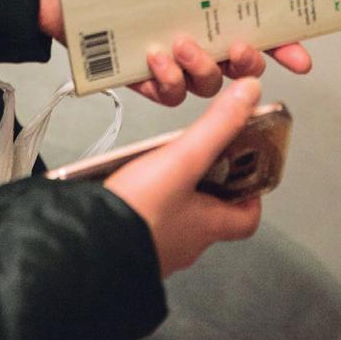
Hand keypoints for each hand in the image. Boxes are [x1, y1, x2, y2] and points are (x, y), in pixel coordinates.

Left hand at [38, 0, 312, 101]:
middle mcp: (178, 12)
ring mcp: (155, 39)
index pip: (248, 9)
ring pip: (201, 80)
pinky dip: (165, 85)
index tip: (301, 47)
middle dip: (249, 59)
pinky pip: (158, 91)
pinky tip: (157, 61)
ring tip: (179, 44)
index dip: (280, 33)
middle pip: (235, 55)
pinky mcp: (126, 61)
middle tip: (239, 44)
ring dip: (203, 70)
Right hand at [104, 78, 263, 276]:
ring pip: (177, 213)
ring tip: (159, 160)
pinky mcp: (130, 240)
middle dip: (206, 180)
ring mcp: (157, 243)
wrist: (89, 245)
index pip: (247, 217)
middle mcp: (187, 241)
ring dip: (173, 187)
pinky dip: (143, 198)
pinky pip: (145, 217)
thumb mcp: (183, 159)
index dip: (251, 191)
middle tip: (198, 153)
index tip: (247, 166)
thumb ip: (217, 126)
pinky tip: (127, 180)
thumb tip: (250, 94)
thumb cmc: (140, 211)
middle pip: (210, 210)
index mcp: (208, 226)